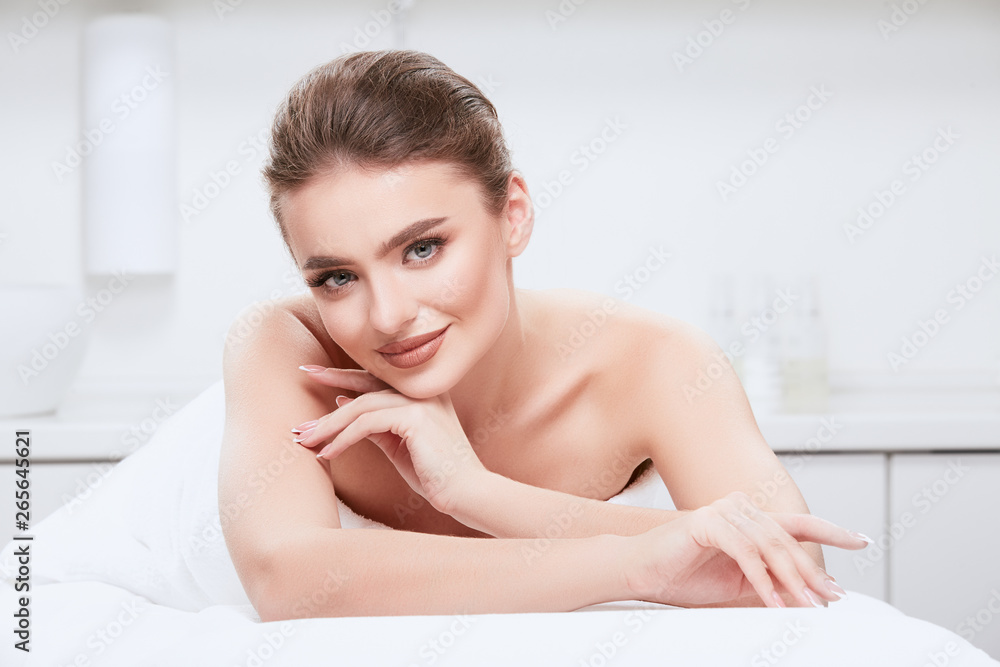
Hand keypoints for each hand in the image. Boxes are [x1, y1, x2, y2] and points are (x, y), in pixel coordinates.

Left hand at [293, 366, 488, 513]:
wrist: (467, 492)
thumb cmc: (434, 473)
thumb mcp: (398, 445)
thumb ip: (375, 425)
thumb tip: (341, 403)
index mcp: (420, 392)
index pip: (375, 378)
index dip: (342, 375)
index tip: (313, 375)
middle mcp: (421, 390)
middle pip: (364, 384)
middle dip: (328, 385)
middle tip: (301, 386)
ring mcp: (420, 401)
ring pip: (361, 406)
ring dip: (329, 425)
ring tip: (307, 441)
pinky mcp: (416, 417)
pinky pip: (367, 424)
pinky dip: (343, 439)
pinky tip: (329, 454)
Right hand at [624, 491, 866, 607]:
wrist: (641, 572)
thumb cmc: (683, 576)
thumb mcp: (737, 584)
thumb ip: (770, 584)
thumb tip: (809, 598)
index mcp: (748, 518)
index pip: (797, 523)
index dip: (832, 531)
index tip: (862, 541)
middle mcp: (739, 507)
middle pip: (788, 541)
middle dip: (812, 574)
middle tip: (830, 600)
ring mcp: (723, 512)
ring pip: (771, 547)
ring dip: (792, 581)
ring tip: (807, 607)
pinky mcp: (707, 523)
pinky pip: (745, 554)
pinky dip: (762, 580)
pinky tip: (774, 602)